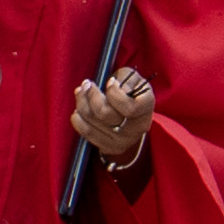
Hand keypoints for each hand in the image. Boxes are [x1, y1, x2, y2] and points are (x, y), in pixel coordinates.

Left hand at [67, 68, 156, 182]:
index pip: (130, 108)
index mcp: (146, 111)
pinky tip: (78, 109)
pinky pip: (85, 132)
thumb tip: (116, 85)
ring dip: (81, 102)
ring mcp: (121, 141)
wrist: (133, 120)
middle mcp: (135, 129)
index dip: (114, 93)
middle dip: (91, 95)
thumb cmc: (132, 94)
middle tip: (87, 83)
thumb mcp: (135, 81)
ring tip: (80, 91)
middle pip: (105, 113)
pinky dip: (77, 118)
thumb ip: (128, 77)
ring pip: (92, 120)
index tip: (109, 81)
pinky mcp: (107, 147)